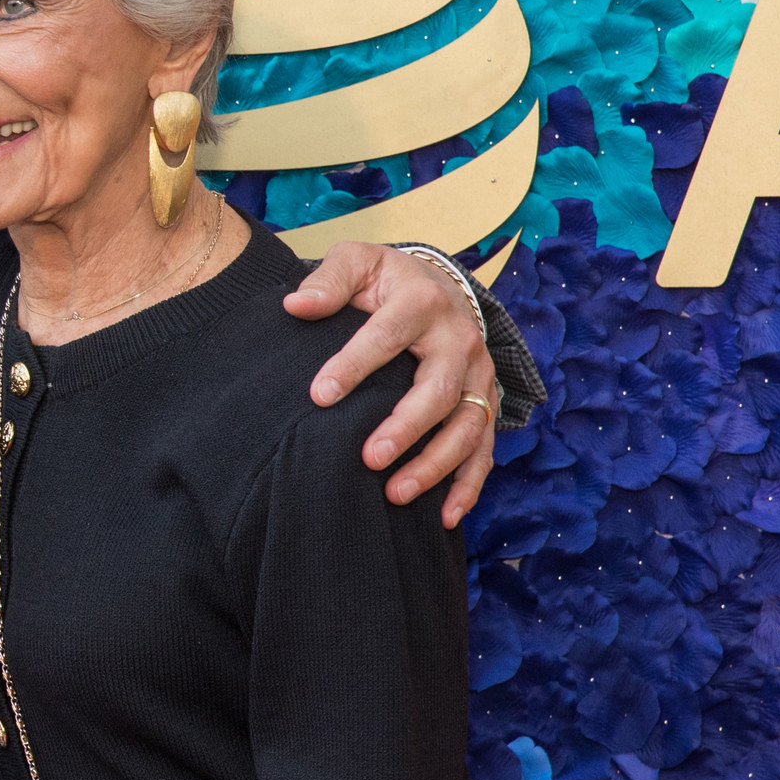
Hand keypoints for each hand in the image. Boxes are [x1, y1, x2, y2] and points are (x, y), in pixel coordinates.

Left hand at [283, 242, 497, 527]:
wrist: (434, 283)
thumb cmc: (383, 279)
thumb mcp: (356, 262)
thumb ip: (328, 281)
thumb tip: (295, 305)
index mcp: (422, 302)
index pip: (386, 335)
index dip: (353, 366)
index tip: (319, 396)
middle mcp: (460, 340)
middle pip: (439, 390)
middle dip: (405, 428)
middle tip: (367, 458)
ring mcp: (479, 375)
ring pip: (468, 427)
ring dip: (435, 465)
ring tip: (395, 494)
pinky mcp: (485, 402)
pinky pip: (484, 449)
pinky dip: (468, 485)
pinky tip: (444, 517)